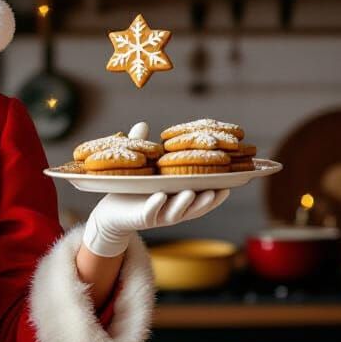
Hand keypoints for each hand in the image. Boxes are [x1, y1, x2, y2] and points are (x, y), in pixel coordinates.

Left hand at [81, 122, 229, 257]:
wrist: (110, 212)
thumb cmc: (129, 191)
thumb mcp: (141, 169)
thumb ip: (143, 147)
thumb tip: (143, 123)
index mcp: (177, 198)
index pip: (201, 197)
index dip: (216, 193)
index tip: (230, 184)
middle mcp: (172, 209)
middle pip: (194, 207)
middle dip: (206, 200)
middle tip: (218, 190)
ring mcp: (157, 215)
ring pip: (175, 212)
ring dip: (184, 203)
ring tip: (191, 193)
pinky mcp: (141, 218)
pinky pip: (150, 213)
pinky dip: (156, 205)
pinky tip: (159, 197)